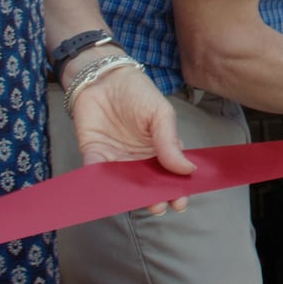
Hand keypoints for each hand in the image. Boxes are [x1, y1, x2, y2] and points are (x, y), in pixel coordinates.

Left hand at [70, 66, 196, 215]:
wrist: (104, 77)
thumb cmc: (137, 93)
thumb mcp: (161, 114)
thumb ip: (170, 143)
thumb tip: (188, 169)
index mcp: (160, 150)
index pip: (170, 175)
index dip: (176, 190)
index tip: (180, 201)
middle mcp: (139, 160)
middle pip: (148, 185)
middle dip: (154, 198)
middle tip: (158, 205)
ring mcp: (117, 159)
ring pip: (124, 185)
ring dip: (129, 196)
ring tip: (137, 202)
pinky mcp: (94, 156)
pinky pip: (97, 174)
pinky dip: (100, 185)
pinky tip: (108, 192)